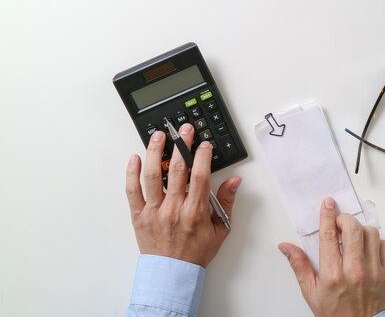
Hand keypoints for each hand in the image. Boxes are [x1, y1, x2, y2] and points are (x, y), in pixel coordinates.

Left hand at [125, 124, 241, 266]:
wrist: (172, 274)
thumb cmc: (196, 252)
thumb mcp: (221, 229)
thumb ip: (227, 202)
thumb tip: (234, 181)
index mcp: (195, 212)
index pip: (201, 175)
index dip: (203, 155)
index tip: (204, 144)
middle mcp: (174, 209)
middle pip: (177, 169)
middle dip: (181, 144)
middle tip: (184, 129)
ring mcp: (154, 211)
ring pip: (152, 175)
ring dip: (154, 151)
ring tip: (158, 135)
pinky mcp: (139, 215)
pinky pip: (132, 191)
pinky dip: (131, 172)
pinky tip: (135, 157)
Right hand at [278, 198, 384, 316]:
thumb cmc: (335, 313)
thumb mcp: (310, 292)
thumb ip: (299, 266)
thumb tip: (286, 247)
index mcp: (332, 275)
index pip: (329, 236)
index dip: (327, 216)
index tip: (327, 204)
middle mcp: (354, 271)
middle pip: (353, 229)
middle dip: (345, 218)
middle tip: (340, 221)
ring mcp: (373, 271)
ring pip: (371, 233)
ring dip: (360, 229)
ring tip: (353, 236)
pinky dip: (376, 242)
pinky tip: (366, 248)